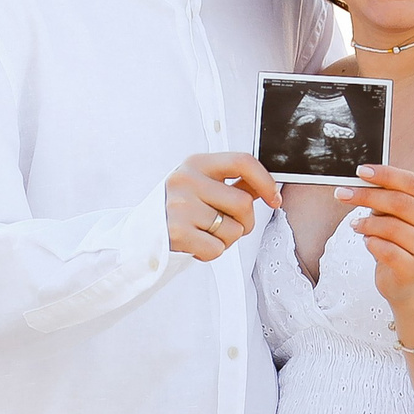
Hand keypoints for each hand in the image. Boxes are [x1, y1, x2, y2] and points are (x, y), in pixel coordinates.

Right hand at [165, 153, 281, 263]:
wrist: (140, 235)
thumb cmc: (177, 209)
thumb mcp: (200, 186)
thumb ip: (231, 185)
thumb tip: (267, 186)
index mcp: (195, 163)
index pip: (242, 161)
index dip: (265, 181)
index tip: (273, 199)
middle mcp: (186, 181)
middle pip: (244, 203)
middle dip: (245, 222)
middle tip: (229, 226)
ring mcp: (180, 206)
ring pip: (233, 230)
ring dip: (226, 239)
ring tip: (205, 234)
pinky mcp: (177, 233)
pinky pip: (217, 249)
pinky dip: (211, 252)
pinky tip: (195, 244)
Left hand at [339, 165, 413, 308]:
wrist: (410, 280)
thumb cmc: (403, 240)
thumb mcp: (400, 213)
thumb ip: (389, 195)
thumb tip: (363, 181)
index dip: (386, 175)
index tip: (361, 172)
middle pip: (401, 203)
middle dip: (368, 196)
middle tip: (344, 194)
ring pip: (392, 227)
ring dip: (367, 223)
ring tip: (357, 224)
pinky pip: (386, 249)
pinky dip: (371, 243)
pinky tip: (369, 242)